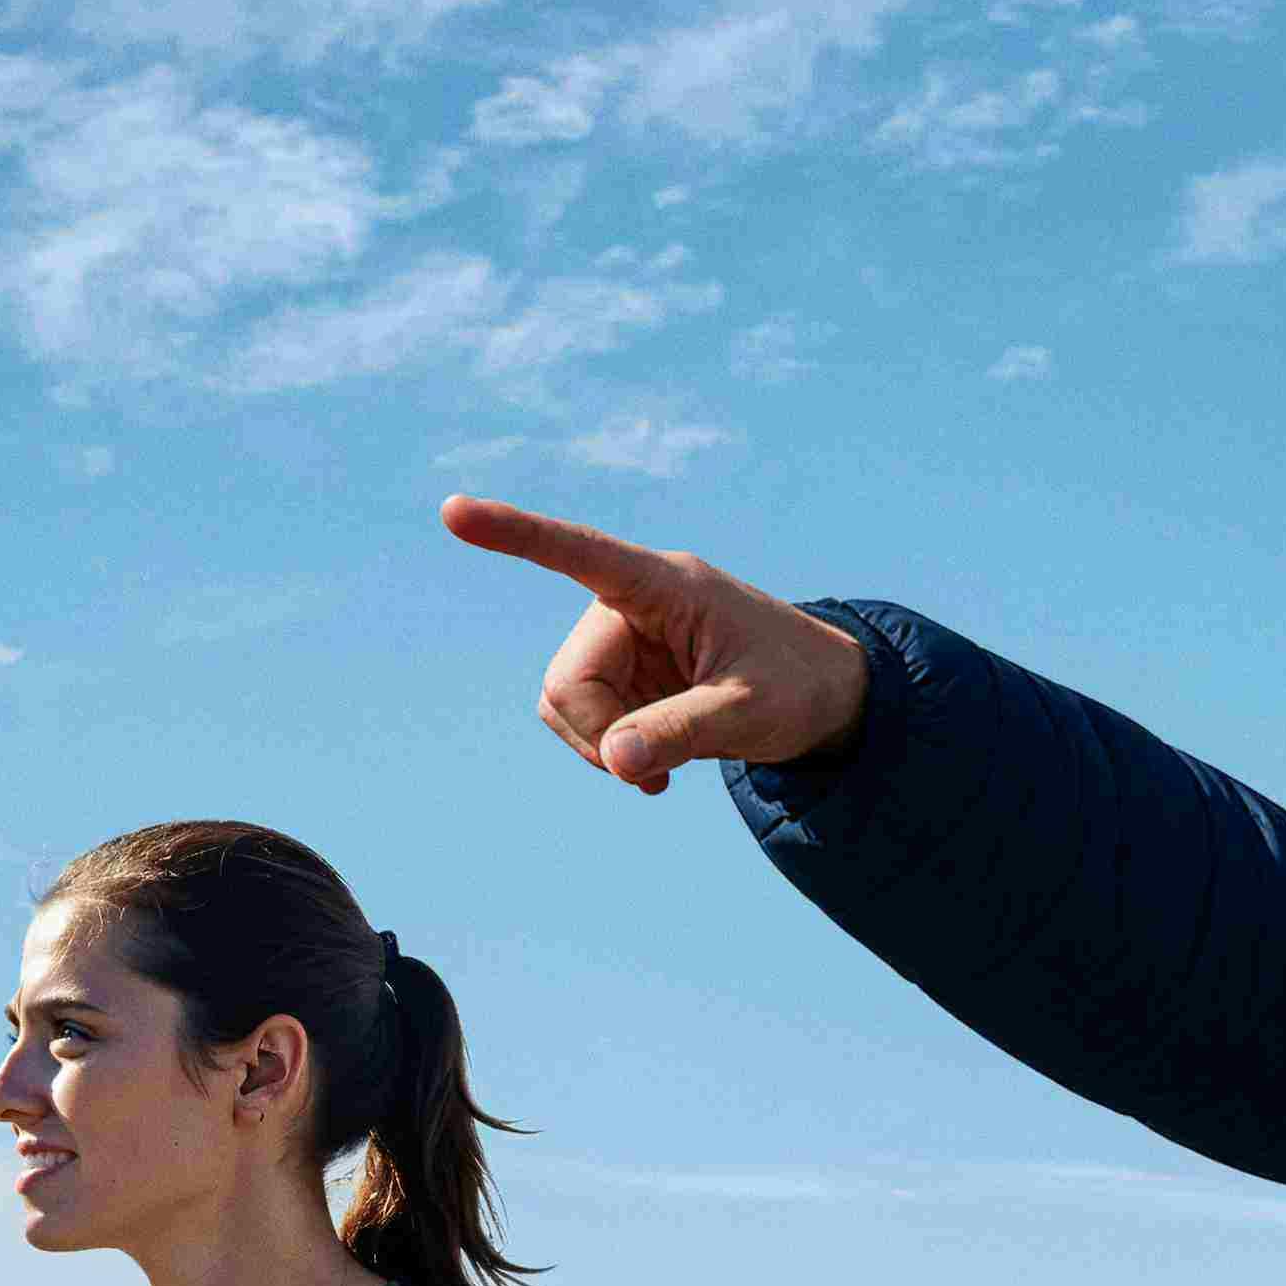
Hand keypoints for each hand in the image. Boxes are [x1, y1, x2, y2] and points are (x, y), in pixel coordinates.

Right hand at [438, 493, 873, 792]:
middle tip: (653, 774)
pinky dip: (611, 752)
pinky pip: (584, 720)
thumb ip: (681, 732)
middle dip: (597, 733)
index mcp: (666, 586)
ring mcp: (625, 641)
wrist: (831, 700)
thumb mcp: (750, 713)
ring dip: (603, 746)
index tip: (454, 511)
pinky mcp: (627, 675)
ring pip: (565, 702)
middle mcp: (632, 605)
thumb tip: (614, 760)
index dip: (515, 535)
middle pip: (567, 677)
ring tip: (663, 769)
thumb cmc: (800, 688)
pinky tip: (657, 768)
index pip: (578, 553)